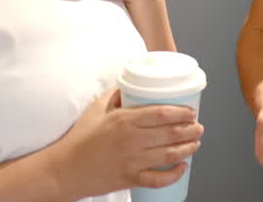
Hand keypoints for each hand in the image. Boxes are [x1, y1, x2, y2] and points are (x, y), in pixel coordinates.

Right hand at [47, 88, 202, 198]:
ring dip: (188, 149)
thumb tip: (128, 83)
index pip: (162, 113)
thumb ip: (114, 95)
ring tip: (195, 143)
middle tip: (198, 127)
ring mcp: (132, 161)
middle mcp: (131, 140)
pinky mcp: (129, 178)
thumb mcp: (96, 110)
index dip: (181, 112)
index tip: (191, 112)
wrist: (64, 169)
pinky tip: (182, 168)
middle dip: (191, 130)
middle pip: (171, 133)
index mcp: (124, 120)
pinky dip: (173, 174)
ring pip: (169, 155)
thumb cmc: (79, 140)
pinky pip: (158, 179)